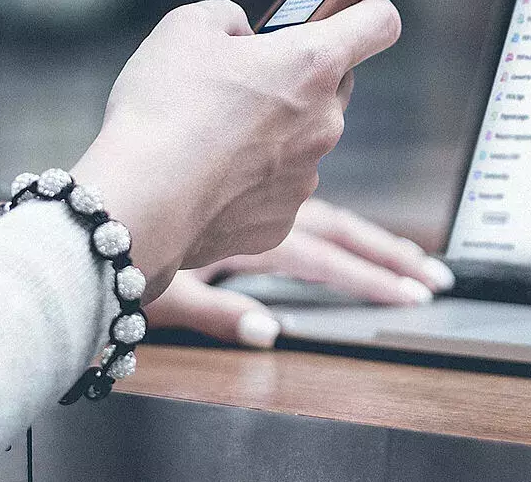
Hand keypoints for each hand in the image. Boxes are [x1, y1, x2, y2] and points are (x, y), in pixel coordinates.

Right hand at [71, 0, 400, 300]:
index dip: (370, 5)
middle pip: (334, 84)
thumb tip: (244, 36)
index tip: (357, 1)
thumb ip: (229, 17)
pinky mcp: (282, 221)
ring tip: (212, 130)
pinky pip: (275, 186)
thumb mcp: (185, 27)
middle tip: (250, 72)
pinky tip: (206, 173)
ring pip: (303, 138)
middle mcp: (324, 122)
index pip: (379, 24)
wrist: (139, 201)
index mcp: (311, 63)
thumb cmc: (162, 107)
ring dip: (274, 128)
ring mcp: (306, 177)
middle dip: (300, 73)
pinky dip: (250, 176)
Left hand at [145, 199, 454, 345]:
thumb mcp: (167, 289)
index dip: (374, 273)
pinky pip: (299, 205)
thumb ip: (219, 312)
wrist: (94, 199)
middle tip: (436, 280)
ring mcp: (256, 198)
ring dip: (370, 241)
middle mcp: (262, 209)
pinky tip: (352, 240)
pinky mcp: (243, 197)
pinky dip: (332, 227)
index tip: (418, 290)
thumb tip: (268, 334)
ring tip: (414, 264)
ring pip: (327, 215)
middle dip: (391, 257)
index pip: (327, 255)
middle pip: (342, 233)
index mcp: (253, 231)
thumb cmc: (123, 245)